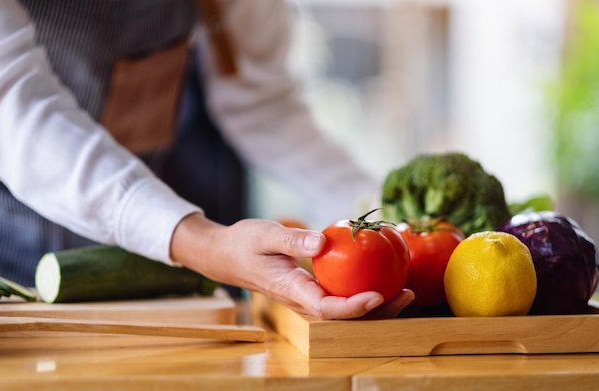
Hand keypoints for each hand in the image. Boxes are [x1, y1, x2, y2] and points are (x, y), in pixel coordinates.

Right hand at [170, 213, 413, 319]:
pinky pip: (340, 294)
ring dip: (377, 304)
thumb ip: (293, 239)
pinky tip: (381, 273)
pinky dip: (363, 289)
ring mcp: (308, 296)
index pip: (327, 308)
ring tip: (406, 288)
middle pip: (345, 317)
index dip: (355, 308)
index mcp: (292, 290)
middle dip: (379, 312)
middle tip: (408, 293)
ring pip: (345, 309)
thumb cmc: (243, 244)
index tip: (379, 295)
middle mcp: (303, 299)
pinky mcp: (311, 288)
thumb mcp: (264, 234)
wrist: (225, 255)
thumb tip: (323, 241)